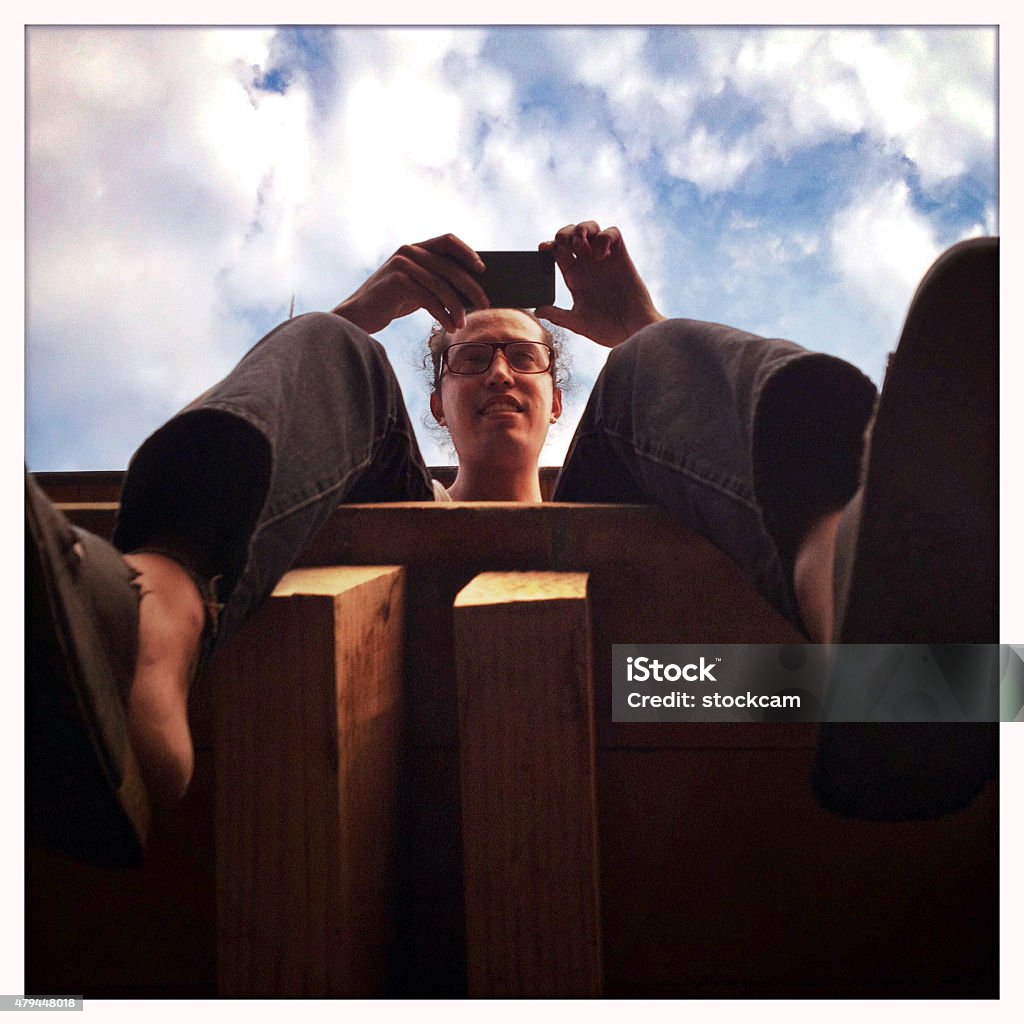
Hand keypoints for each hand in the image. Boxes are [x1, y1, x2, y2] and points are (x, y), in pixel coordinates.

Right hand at [332, 234, 489, 333]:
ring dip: (457, 307)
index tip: (482, 269)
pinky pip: (430, 299)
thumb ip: (437, 281)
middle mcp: (409, 251)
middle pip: (450, 266)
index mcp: (415, 248)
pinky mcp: (397, 281)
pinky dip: (443, 315)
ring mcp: (402, 265)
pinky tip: (450, 326)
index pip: (447, 240)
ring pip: (442, 285)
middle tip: (485, 304)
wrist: (358, 315)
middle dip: (471, 287)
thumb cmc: (392, 302)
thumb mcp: (418, 287)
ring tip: (463, 323)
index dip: (467, 252)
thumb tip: (473, 291)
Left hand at [536, 221, 663, 346]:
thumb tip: (537, 310)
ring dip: (582, 229)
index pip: (558, 253)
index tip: (543, 249)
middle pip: (572, 235)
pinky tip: (600, 255)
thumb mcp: (578, 323)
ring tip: (580, 246)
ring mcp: (605, 260)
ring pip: (592, 228)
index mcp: (575, 277)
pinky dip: (603, 237)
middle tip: (565, 245)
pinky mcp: (622, 257)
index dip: (549, 246)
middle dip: (564, 233)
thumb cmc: (608, 330)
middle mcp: (588, 265)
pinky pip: (612, 233)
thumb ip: (559, 316)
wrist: (633, 331)